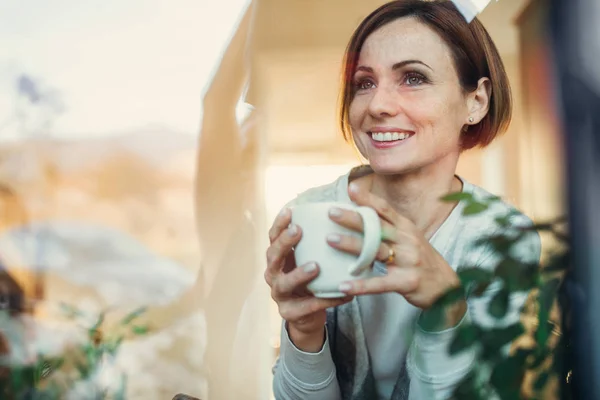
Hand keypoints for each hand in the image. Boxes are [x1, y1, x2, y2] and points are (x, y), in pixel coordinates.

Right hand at [265, 208, 352, 350]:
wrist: (306, 315)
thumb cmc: (310, 280)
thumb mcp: (308, 259)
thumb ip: (316, 242)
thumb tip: (342, 212)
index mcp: (277, 258)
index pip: (273, 237)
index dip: (279, 224)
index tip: (290, 210)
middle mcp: (273, 274)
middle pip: (273, 256)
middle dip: (284, 243)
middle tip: (299, 231)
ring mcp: (279, 295)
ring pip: (284, 283)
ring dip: (298, 274)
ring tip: (315, 266)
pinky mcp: (289, 313)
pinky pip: (308, 306)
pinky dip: (326, 300)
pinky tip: (343, 294)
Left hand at [326, 181, 465, 325]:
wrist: (447, 288)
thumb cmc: (421, 261)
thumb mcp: (409, 239)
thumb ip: (388, 228)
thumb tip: (360, 216)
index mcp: (406, 228)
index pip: (385, 209)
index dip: (368, 198)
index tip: (350, 188)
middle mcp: (408, 240)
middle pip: (377, 227)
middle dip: (354, 219)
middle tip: (331, 212)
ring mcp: (409, 261)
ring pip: (376, 251)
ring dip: (352, 245)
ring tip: (331, 240)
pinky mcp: (407, 282)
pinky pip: (380, 283)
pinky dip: (361, 285)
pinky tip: (343, 285)